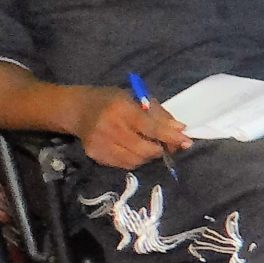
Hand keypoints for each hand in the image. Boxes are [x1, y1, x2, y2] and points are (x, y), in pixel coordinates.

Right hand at [68, 85, 190, 169]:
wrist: (77, 109)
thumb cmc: (111, 100)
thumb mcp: (135, 98)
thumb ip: (158, 114)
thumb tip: (180, 129)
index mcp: (120, 109)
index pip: (150, 127)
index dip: (170, 137)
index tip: (186, 142)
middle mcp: (108, 128)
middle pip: (144, 148)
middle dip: (161, 149)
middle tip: (169, 145)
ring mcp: (99, 144)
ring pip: (136, 160)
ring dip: (149, 156)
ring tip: (151, 146)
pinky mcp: (95, 155)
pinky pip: (124, 164)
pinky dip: (136, 160)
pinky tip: (136, 150)